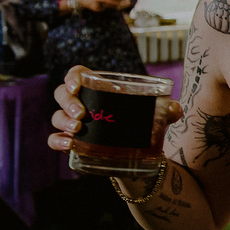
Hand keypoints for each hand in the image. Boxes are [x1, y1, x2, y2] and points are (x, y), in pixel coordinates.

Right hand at [46, 64, 183, 154]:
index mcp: (99, 89)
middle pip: (62, 94)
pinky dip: (57, 141)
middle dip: (67, 102)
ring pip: (57, 116)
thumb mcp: (158, 116)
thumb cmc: (144, 124)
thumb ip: (168, 110)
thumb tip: (174, 108)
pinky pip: (55, 140)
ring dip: (63, 121)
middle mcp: (82, 104)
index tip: (76, 85)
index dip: (72, 76)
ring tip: (77, 128)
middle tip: (82, 114)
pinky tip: (68, 144)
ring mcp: (74, 124)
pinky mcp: (73, 144)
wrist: (141, 154)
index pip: (78, 74)